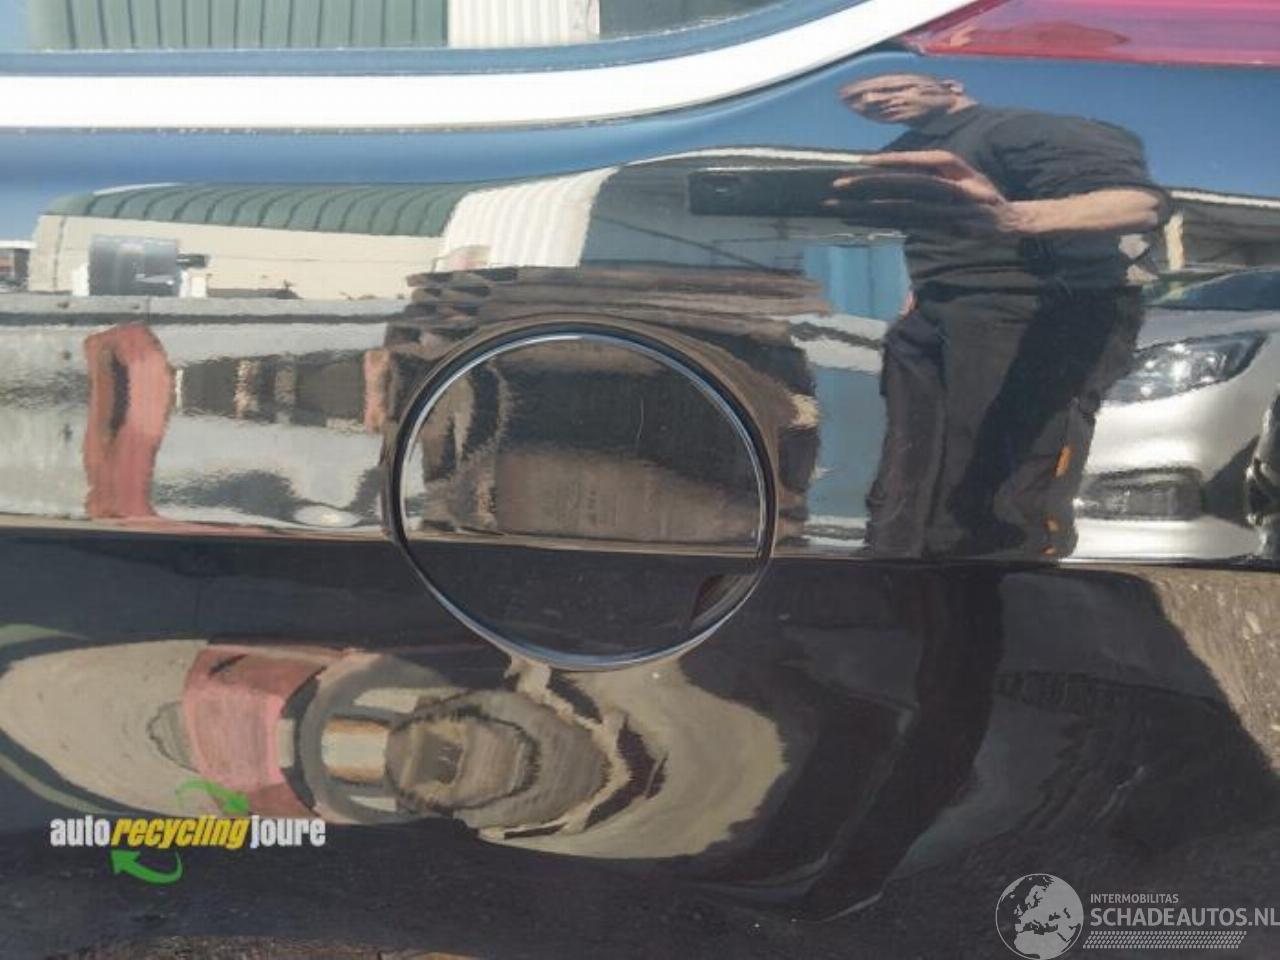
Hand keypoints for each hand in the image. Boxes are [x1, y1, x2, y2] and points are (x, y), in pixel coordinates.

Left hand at [823, 150, 1032, 234]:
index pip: (920, 163)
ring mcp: (946, 214)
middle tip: (837, 185)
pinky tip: (855, 220)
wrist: (1010, 221)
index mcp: (956, 169)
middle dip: (870, 186)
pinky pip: (904, 226)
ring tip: (836, 207)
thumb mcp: (964, 172)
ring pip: (900, 210)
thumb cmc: (981, 192)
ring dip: (865, 209)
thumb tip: (897, 165)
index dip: (893, 161)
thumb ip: (935, 168)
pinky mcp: (940, 231)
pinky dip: (877, 223)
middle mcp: (951, 191)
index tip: (862, 161)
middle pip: (905, 186)